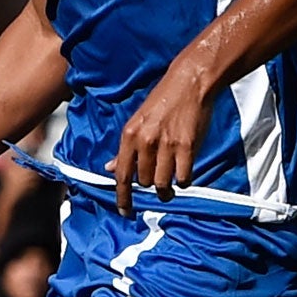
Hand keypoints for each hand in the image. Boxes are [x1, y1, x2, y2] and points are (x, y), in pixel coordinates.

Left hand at [109, 61, 212, 215]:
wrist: (188, 84)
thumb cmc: (162, 102)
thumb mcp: (137, 121)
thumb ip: (125, 148)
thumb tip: (109, 168)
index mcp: (129, 135)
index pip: (121, 174)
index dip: (122, 197)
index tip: (124, 211)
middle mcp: (145, 141)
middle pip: (143, 182)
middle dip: (150, 185)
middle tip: (158, 176)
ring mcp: (166, 145)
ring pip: (161, 184)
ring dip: (166, 187)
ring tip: (171, 180)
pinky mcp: (186, 147)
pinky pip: (183, 178)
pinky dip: (183, 180)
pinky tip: (184, 169)